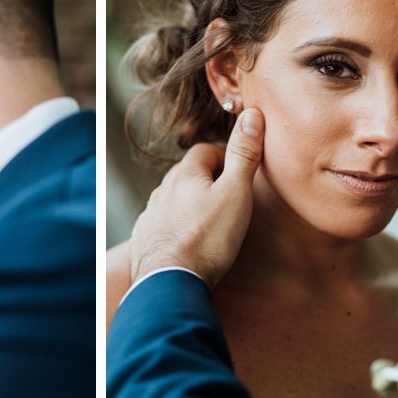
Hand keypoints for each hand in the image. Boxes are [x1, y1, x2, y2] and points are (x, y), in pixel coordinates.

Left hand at [129, 108, 263, 289]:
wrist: (169, 282)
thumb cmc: (208, 238)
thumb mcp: (236, 193)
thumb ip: (244, 155)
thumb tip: (252, 115)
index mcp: (184, 175)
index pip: (205, 150)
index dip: (225, 156)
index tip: (240, 172)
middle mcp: (162, 191)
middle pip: (188, 175)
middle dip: (208, 180)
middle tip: (230, 197)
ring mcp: (150, 216)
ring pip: (174, 200)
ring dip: (191, 205)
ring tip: (212, 223)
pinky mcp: (144, 240)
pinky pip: (163, 225)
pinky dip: (177, 228)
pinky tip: (189, 243)